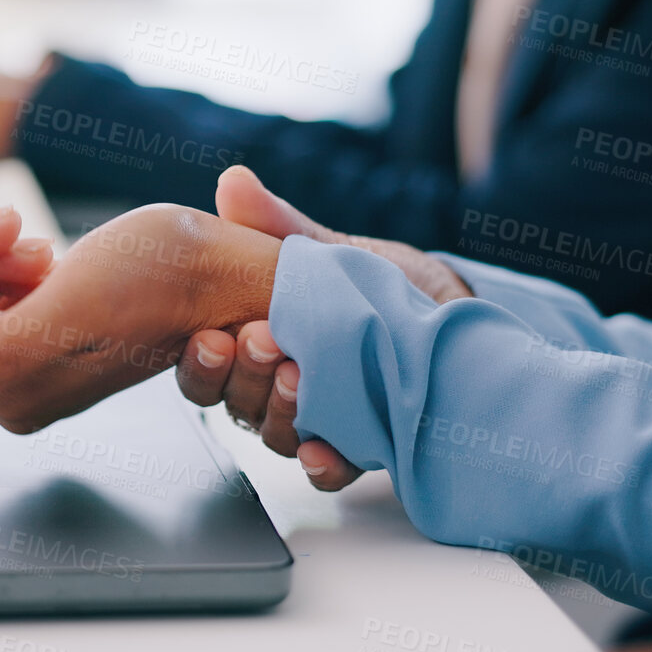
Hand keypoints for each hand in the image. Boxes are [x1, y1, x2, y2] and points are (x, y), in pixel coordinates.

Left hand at [0, 203, 283, 433]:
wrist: (223, 274)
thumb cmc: (167, 280)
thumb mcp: (72, 303)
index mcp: (10, 393)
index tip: (14, 227)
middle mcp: (11, 393)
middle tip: (37, 245)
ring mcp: (24, 370)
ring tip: (52, 256)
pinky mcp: (40, 345)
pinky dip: (14, 264)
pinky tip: (56, 265)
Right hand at [176, 166, 470, 488]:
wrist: (452, 315)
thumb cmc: (380, 284)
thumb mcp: (329, 251)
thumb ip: (278, 228)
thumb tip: (233, 182)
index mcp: (251, 345)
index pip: (205, 366)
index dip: (200, 361)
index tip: (209, 338)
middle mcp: (273, 391)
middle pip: (235, 403)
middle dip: (243, 376)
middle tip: (262, 341)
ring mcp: (314, 421)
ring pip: (275, 435)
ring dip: (279, 412)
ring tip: (296, 378)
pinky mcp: (358, 445)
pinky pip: (330, 469)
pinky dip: (323, 465)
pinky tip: (321, 451)